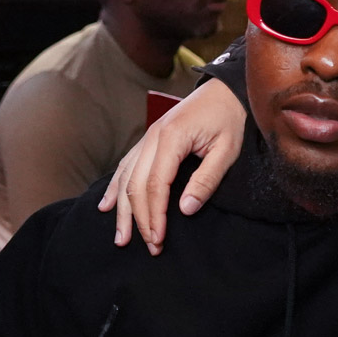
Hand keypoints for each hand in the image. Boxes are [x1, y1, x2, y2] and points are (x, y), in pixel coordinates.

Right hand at [95, 78, 246, 253]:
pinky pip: (125, 165)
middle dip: (140, 219)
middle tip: (149, 247)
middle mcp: (152, 137)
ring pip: (126, 178)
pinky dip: (115, 187)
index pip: (155, 184)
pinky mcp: (148, 140)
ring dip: (122, 210)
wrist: (226, 90)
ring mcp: (147, 138)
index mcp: (171, 138)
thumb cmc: (230, 119)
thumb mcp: (227, 150)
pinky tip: (107, 206)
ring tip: (121, 238)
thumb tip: (185, 210)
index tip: (158, 239)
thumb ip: (206, 179)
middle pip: (136, 185)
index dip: (155, 214)